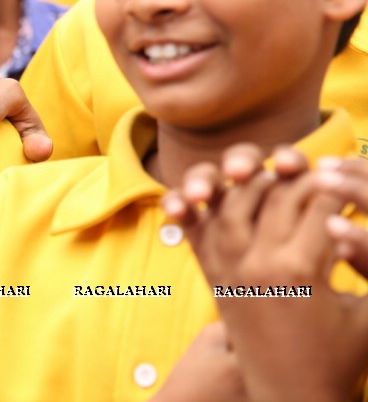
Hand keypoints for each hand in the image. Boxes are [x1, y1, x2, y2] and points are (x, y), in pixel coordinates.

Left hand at [164, 144, 367, 401]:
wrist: (288, 392)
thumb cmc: (341, 355)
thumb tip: (354, 218)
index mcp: (300, 268)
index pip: (322, 201)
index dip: (341, 183)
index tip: (350, 175)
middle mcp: (256, 262)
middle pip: (276, 193)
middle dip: (301, 175)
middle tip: (319, 170)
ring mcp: (226, 265)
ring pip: (233, 199)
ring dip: (256, 182)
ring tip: (281, 178)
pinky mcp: (209, 274)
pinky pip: (198, 224)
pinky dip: (207, 202)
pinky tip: (229, 191)